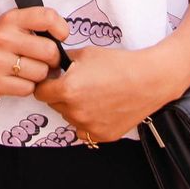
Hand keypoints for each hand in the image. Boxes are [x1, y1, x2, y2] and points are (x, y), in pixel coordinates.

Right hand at [0, 6, 67, 99]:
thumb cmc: (2, 43)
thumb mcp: (15, 24)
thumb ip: (38, 24)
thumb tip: (64, 38)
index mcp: (11, 19)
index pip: (47, 17)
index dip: (61, 29)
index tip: (61, 37)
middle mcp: (3, 38)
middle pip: (49, 51)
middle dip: (53, 59)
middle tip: (46, 60)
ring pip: (41, 73)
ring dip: (40, 75)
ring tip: (30, 70)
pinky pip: (29, 89)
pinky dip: (28, 87)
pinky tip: (19, 80)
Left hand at [34, 45, 171, 142]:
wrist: (149, 80)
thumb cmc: (119, 64)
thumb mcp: (85, 53)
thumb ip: (63, 62)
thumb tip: (53, 67)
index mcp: (67, 89)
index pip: (40, 92)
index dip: (46, 84)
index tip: (53, 80)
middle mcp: (75, 111)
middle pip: (54, 105)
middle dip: (60, 95)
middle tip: (78, 84)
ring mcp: (88, 125)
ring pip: (69, 117)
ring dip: (74, 108)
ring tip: (94, 94)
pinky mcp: (102, 135)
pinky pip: (85, 129)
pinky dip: (88, 120)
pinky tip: (101, 107)